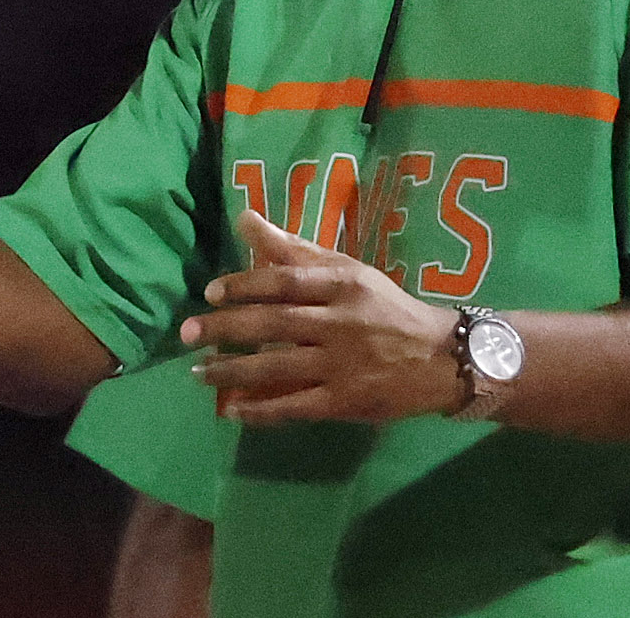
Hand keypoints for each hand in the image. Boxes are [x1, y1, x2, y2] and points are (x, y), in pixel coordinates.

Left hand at [181, 210, 461, 425]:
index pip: (284, 282)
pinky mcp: (346, 402)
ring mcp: (343, 365)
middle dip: (225, 329)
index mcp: (342, 285)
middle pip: (274, 325)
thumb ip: (294, 248)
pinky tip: (232, 411)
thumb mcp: (347, 270)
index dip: (244, 285)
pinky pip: (295, 407)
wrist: (443, 359)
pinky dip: (261, 411)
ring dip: (232, 372)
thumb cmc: (386, 308)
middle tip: (186, 333)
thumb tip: (245, 218)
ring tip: (198, 372)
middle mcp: (340, 323)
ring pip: (277, 368)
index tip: (210, 293)